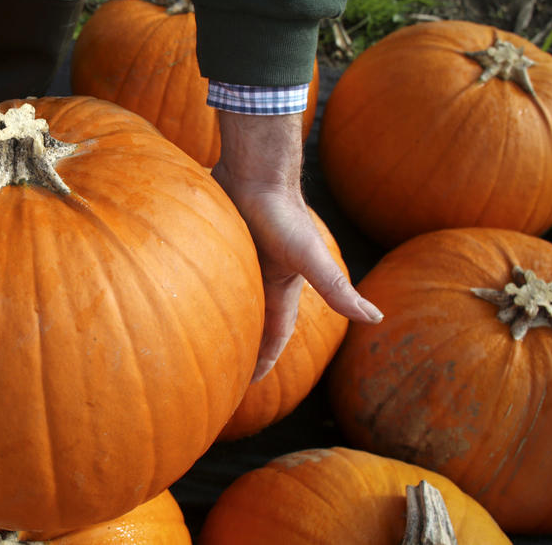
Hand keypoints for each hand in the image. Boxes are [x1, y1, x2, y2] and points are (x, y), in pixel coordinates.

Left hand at [212, 110, 382, 381]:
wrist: (254, 171)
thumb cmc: (282, 214)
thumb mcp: (309, 257)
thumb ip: (337, 289)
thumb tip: (376, 318)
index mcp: (283, 285)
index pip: (276, 332)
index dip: (267, 356)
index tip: (251, 381)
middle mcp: (261, 274)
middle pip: (250, 317)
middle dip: (241, 342)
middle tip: (221, 370)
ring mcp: (239, 258)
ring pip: (226, 296)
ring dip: (217, 316)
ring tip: (195, 339)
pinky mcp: (218, 241)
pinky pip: (207, 272)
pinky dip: (197, 287)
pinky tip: (176, 295)